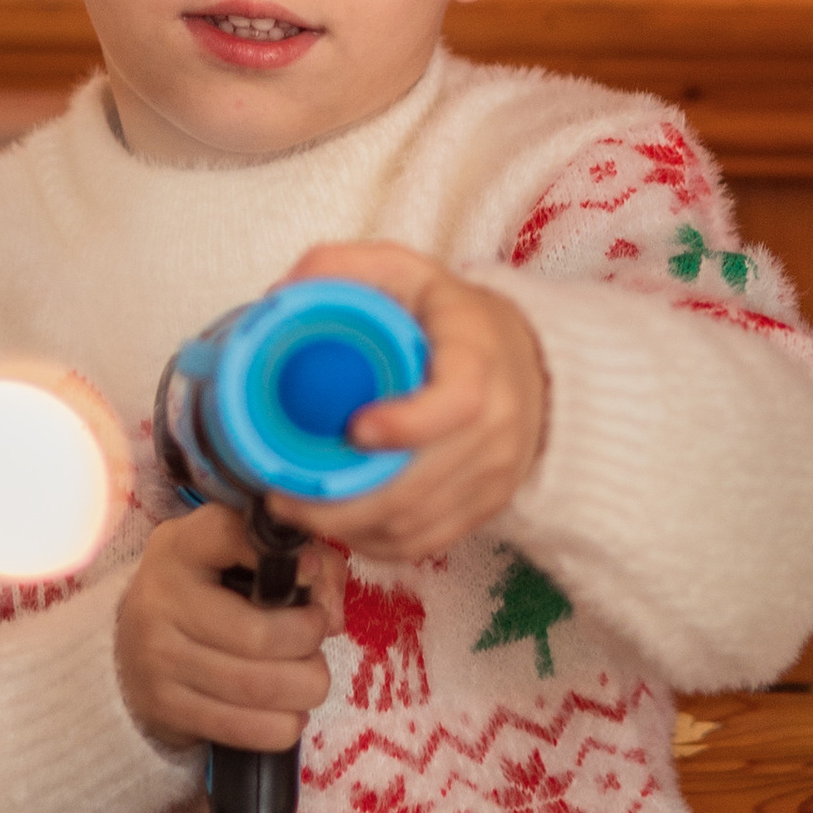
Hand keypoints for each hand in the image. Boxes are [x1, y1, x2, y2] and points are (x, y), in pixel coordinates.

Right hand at [113, 504, 346, 760]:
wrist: (132, 647)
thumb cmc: (210, 591)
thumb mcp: (243, 554)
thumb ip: (309, 563)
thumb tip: (332, 615)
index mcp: (182, 546)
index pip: (236, 536)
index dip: (291, 558)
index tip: (309, 574)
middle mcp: (162, 600)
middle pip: (262, 636)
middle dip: (310, 644)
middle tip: (314, 640)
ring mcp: (158, 659)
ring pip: (261, 688)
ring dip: (305, 687)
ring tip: (307, 676)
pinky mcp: (166, 708)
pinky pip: (247, 729)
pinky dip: (284, 725)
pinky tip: (287, 710)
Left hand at [283, 242, 548, 560]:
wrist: (532, 363)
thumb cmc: (455, 318)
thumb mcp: (408, 273)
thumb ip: (346, 269)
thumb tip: (280, 295)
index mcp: (481, 359)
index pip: (458, 402)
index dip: (407, 423)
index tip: (354, 429)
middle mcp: (499, 423)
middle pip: (422, 483)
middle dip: (343, 501)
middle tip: (282, 493)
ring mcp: (497, 472)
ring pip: (417, 522)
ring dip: (350, 527)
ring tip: (297, 511)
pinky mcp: (488, 505)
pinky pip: (428, 542)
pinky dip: (377, 543)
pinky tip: (340, 527)